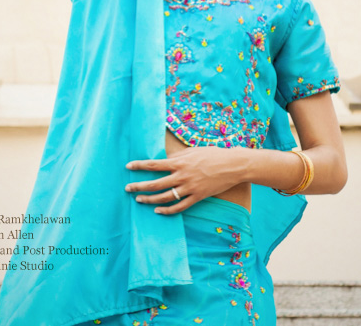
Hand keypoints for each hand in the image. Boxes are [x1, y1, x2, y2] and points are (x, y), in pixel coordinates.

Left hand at [123, 147, 244, 214]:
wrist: (233, 165)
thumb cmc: (213, 154)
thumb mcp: (192, 151)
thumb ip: (178, 157)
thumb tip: (165, 160)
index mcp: (179, 162)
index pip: (153, 164)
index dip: (139, 165)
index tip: (128, 167)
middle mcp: (182, 176)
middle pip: (155, 183)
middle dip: (139, 186)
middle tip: (127, 188)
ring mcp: (190, 188)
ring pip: (165, 197)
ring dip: (149, 199)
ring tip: (138, 200)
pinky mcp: (198, 197)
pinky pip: (180, 207)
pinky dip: (167, 210)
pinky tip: (157, 211)